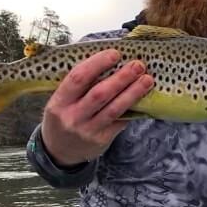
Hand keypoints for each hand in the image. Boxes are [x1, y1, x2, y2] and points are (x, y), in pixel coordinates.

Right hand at [41, 49, 153, 165]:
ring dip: (133, 93)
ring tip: (147, 80)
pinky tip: (144, 99)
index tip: (115, 54)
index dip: (97, 63)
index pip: (78, 78)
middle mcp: (72, 117)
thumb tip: (109, 61)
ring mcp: (87, 130)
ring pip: (114, 109)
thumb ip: (79, 85)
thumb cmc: (63, 118)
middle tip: (138, 65)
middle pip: (100, 94)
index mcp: (59, 102)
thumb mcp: (61, 101)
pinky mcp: (101, 140)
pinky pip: (120, 122)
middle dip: (121, 78)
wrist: (59, 152)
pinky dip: (133, 110)